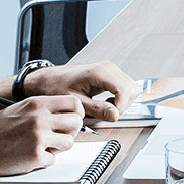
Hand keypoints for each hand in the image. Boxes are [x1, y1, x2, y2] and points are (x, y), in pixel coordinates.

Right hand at [0, 95, 83, 178]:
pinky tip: (28, 157)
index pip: (74, 103)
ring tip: (41, 147)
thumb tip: (67, 114)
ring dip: (58, 148)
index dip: (77, 113)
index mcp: (36, 104)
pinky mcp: (35, 157)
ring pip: (69, 143)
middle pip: (76, 123)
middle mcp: (39, 118)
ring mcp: (38, 138)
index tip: (71, 120)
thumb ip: (42, 110)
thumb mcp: (18, 110)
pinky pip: (53, 160)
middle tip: (58, 137)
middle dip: (70, 132)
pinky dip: (43, 161)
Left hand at [20, 61, 139, 122]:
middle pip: (132, 89)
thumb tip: (115, 115)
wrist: (51, 80)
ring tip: (106, 107)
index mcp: (100, 73)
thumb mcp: (77, 102)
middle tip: (108, 113)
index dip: (122, 106)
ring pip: (132, 88)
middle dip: (123, 105)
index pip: (125, 90)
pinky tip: (107, 102)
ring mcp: (111, 69)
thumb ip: (97, 109)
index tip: (112, 115)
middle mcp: (108, 68)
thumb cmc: (58, 87)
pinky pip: (126, 87)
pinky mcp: (111, 74)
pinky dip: (120, 98)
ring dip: (123, 102)